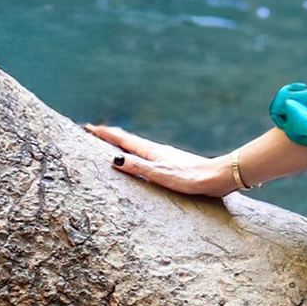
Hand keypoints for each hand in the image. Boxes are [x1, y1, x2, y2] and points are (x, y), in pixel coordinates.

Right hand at [88, 122, 238, 200]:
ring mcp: (166, 157)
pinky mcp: (173, 165)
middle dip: (111, 136)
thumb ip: (139, 167)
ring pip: (138, 148)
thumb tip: (115, 160)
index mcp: (152, 152)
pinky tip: (142, 160)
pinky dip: (137, 154)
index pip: (123, 141)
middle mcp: (157, 151)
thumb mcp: (161, 174)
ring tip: (112, 144)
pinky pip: (147, 156)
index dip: (105, 134)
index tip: (88, 127)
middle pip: (129, 141)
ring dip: (123, 144)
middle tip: (94, 131)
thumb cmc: (190, 178)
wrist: (217, 178)